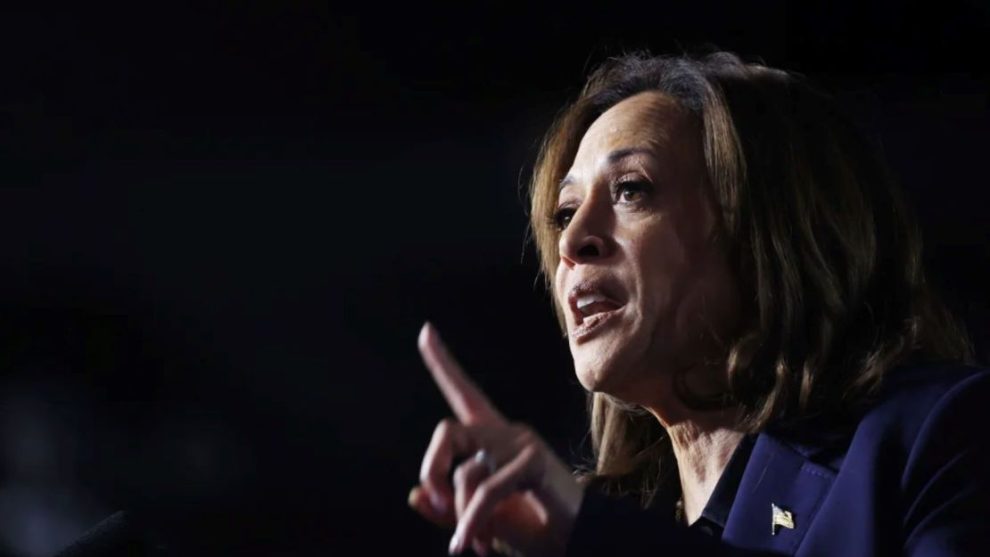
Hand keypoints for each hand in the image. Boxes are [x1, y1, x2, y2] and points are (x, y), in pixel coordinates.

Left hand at [408, 322, 584, 555]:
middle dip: (431, 468)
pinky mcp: (534, 462)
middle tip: (435, 504)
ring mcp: (522, 445)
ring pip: (466, 472)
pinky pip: (486, 492)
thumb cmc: (534, 530)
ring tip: (474, 542)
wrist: (580, 541)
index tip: (424, 331)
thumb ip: (450, 510)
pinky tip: (470, 544)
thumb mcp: (483, 522)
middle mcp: (507, 434)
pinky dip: (473, 523)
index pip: (464, 393)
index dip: (442, 363)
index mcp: (493, 441)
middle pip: (449, 431)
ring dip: (462, 514)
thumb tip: (415, 495)